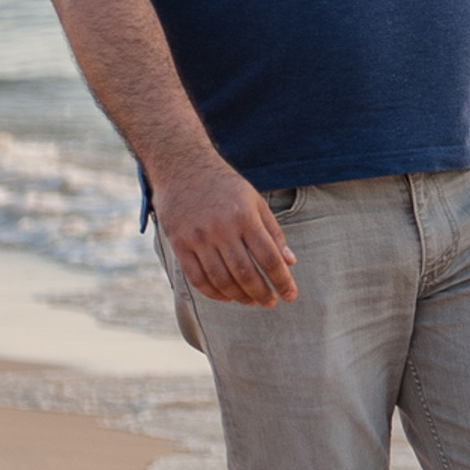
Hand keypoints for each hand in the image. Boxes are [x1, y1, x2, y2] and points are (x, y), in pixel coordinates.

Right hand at [151, 156, 298, 304]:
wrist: (182, 166)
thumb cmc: (225, 186)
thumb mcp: (255, 201)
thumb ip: (273, 232)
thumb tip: (290, 262)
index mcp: (245, 217)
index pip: (269, 258)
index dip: (282, 280)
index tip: (290, 295)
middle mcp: (221, 229)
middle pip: (246, 272)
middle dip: (262, 292)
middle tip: (271, 302)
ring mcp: (198, 237)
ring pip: (221, 279)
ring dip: (239, 296)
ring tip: (251, 301)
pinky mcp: (178, 243)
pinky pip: (197, 277)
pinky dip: (213, 292)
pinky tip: (226, 296)